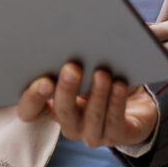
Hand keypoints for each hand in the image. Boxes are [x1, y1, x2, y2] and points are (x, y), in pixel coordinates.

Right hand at [16, 62, 158, 147]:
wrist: (137, 100)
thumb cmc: (103, 78)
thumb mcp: (86, 67)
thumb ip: (74, 57)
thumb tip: (70, 31)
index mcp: (54, 106)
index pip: (31, 111)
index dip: (33, 99)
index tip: (43, 80)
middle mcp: (70, 123)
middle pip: (62, 111)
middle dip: (66, 89)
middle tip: (72, 68)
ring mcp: (92, 133)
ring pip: (91, 117)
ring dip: (96, 94)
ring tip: (102, 74)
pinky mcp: (116, 136)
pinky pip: (114, 121)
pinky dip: (116, 101)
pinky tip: (119, 84)